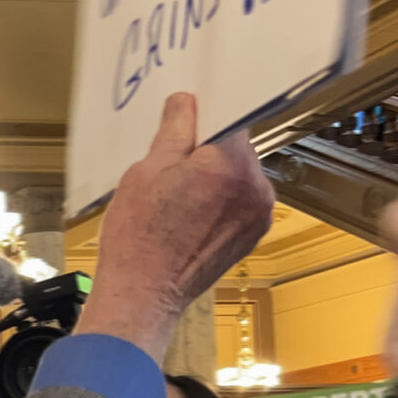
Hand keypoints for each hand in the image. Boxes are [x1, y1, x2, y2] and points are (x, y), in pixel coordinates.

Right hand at [80, 93, 274, 361]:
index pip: (228, 117)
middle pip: (234, 148)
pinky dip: (219, 203)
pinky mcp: (253, 235)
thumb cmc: (138, 236)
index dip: (203, 118)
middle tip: (169, 173)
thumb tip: (187, 103)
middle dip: (205, 152)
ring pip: (237, 175)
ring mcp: (258, 213)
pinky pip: (239, 202)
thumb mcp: (146, 172)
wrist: (143, 294)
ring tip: (177, 203)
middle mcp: (256, 186)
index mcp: (230, 162)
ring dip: (213, 178)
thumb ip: (174, 131)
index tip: (185, 123)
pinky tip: (189, 219)